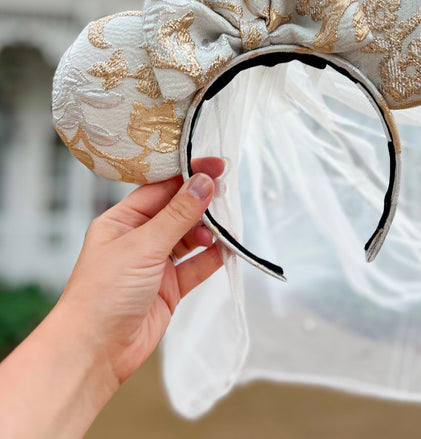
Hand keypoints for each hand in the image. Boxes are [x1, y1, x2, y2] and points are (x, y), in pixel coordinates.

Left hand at [57, 157, 223, 387]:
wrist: (94, 353)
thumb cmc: (102, 294)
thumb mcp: (142, 246)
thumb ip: (177, 215)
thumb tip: (203, 183)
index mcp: (122, 221)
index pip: (160, 189)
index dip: (187, 175)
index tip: (215, 166)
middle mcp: (138, 239)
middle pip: (177, 211)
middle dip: (201, 202)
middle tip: (226, 192)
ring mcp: (155, 264)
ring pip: (189, 238)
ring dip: (209, 231)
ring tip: (226, 227)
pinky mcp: (169, 288)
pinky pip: (196, 266)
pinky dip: (212, 257)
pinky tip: (227, 249)